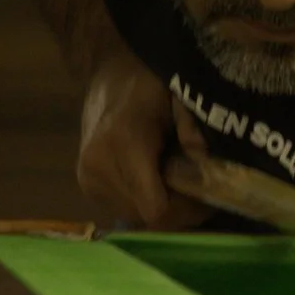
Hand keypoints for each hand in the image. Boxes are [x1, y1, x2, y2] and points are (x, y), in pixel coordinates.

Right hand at [75, 52, 208, 229]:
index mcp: (123, 143)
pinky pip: (123, 208)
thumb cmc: (148, 82)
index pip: (156, 209)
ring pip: (135, 217)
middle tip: (199, 191)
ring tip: (178, 181)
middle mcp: (99, 167)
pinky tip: (156, 180)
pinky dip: (144, 201)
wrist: (109, 77)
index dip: (187, 212)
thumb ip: (191, 123)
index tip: (208, 197)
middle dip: (178, 211)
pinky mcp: (86, 185)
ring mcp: (88, 179)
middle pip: (147, 217)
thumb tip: (203, 158)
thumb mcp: (178, 93)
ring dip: (161, 206)